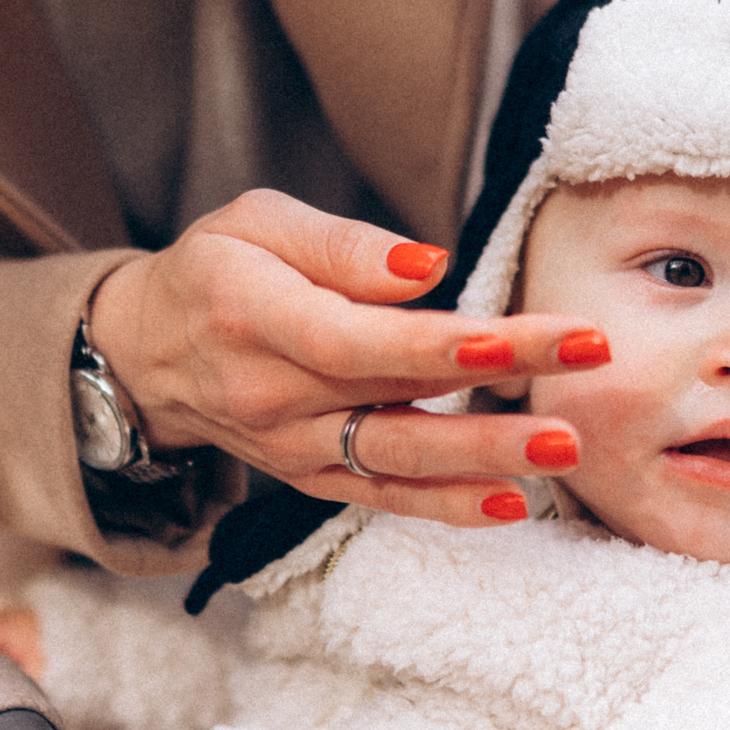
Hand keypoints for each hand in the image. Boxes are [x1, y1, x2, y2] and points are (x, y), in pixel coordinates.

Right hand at [88, 189, 607, 526]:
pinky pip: (382, 497)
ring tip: (563, 448)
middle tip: (585, 379)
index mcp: (256, 318)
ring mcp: (291, 448)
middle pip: (396, 398)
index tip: (527, 335)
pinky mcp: (309, 477)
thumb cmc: (213, 272)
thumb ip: (342, 245)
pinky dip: (447, 506)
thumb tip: (430, 268)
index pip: (364, 341)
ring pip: (397, 460)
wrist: (144, 355)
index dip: (446, 345)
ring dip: (485, 458)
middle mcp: (274, 396)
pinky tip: (512, 502)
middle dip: (498, 393)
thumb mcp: (256, 223)